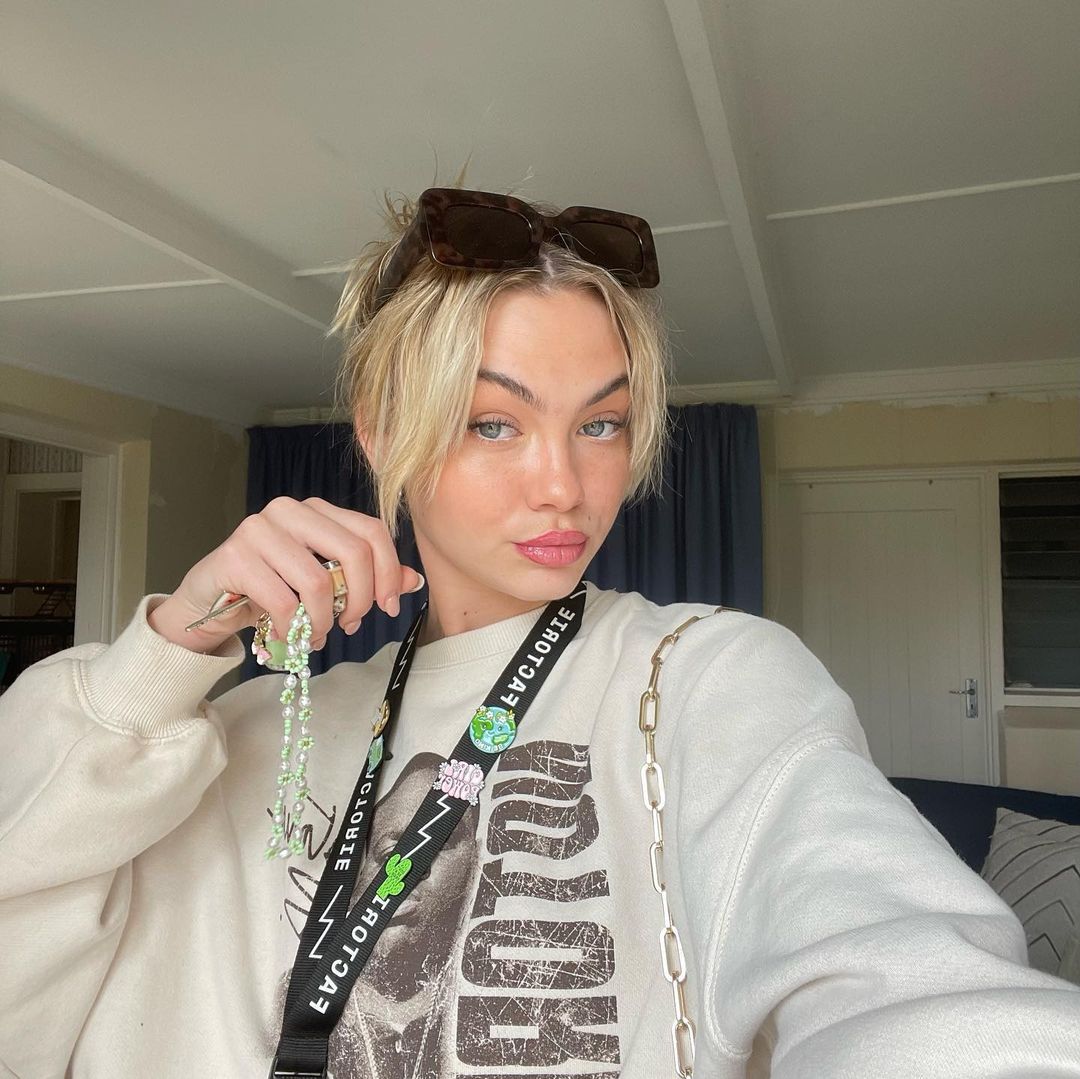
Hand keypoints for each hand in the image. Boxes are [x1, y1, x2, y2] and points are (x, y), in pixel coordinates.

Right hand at [146, 497, 423, 653]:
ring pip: (319, 582)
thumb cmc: (271, 591)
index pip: (372, 531)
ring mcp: (258, 529)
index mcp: (316, 511)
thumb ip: (367, 579)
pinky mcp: (234, 557)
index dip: (388, 572)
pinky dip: (294, 630)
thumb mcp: (324, 584)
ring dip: (324, 621)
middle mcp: (289, 511)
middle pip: (354, 553)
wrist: (209, 604)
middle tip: (349, 626)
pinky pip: (285, 602)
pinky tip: (289, 637)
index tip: (388, 607)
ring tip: (316, 636)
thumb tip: (412, 581)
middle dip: (360, 600)